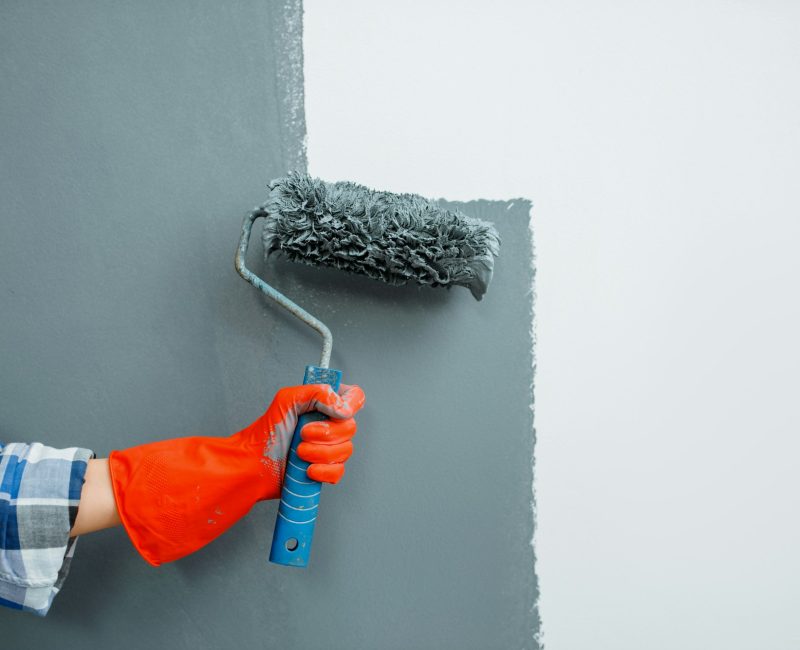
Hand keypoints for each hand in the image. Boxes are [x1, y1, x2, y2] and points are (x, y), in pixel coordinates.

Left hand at [235, 383, 364, 486]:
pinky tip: (307, 469)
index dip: (351, 404)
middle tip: (302, 433)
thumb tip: (342, 406)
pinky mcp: (325, 470)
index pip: (354, 397)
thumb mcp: (286, 400)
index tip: (336, 413)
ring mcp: (329, 449)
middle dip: (325, 434)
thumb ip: (316, 392)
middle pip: (351, 427)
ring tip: (299, 452)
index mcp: (324, 405)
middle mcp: (330, 425)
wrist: (252, 465)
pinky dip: (322, 471)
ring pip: (345, 451)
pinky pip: (338, 472)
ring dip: (319, 453)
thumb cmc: (265, 433)